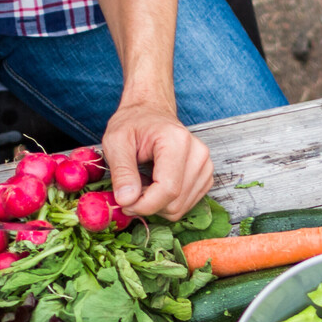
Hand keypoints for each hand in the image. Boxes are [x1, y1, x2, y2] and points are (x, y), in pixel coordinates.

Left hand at [103, 99, 211, 219]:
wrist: (151, 113)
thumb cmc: (133, 124)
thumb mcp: (115, 142)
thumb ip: (121, 172)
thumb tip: (126, 201)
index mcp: (177, 141)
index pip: (167, 190)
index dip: (143, 205)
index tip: (124, 203)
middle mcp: (198, 154)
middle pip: (175, 203)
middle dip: (148, 205)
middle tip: (130, 191)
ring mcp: (205, 166)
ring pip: (180, 208)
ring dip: (157, 205)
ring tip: (143, 184)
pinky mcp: (205, 177)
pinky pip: (185, 205)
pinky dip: (166, 202)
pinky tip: (156, 185)